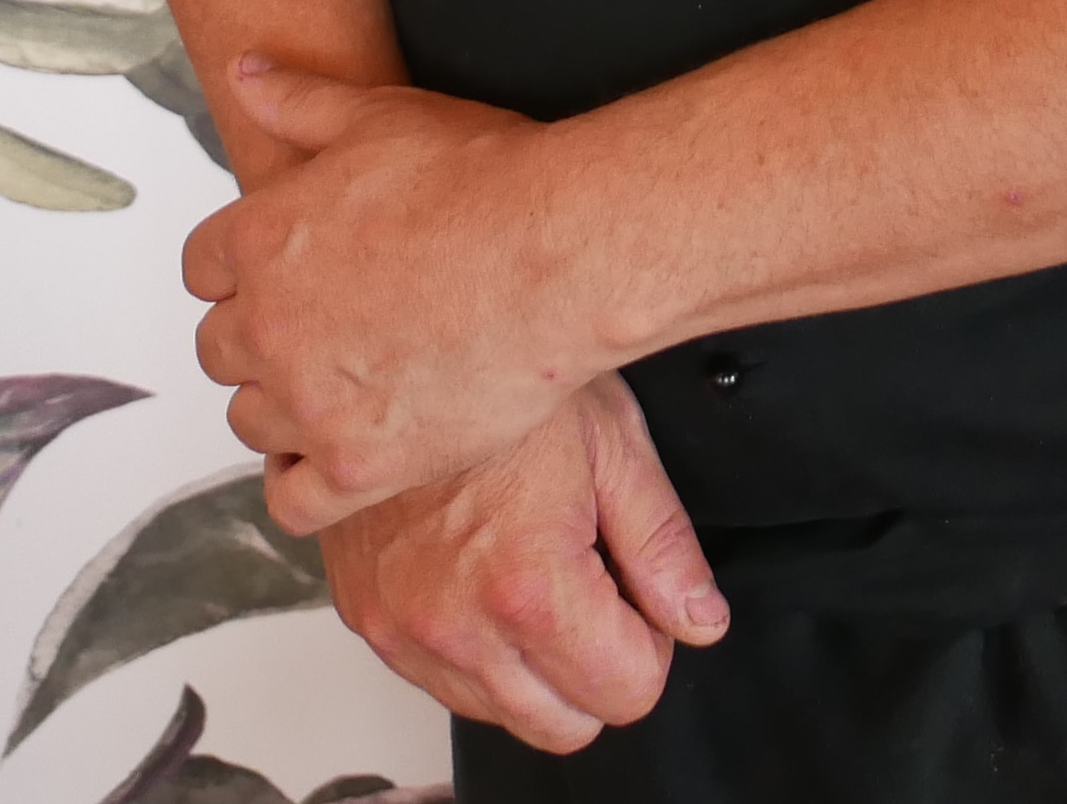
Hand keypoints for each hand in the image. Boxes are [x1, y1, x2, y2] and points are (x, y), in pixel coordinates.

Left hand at [184, 58, 591, 530]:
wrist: (560, 252)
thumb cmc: (485, 180)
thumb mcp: (383, 115)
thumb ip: (301, 100)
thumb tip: (247, 71)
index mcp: (262, 239)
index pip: (201, 269)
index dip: (241, 269)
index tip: (279, 273)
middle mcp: (270, 327)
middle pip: (219, 348)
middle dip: (260, 336)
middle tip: (319, 327)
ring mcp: (311, 404)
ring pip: (250, 420)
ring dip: (281, 406)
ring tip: (336, 386)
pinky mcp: (360, 466)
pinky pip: (293, 500)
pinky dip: (304, 484)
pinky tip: (336, 459)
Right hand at [321, 376, 730, 753]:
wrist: (393, 340)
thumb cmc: (501, 373)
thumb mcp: (612, 442)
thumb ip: (662, 547)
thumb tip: (699, 619)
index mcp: (526, 586)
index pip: (627, 693)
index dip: (650, 644)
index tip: (638, 595)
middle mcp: (455, 624)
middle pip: (564, 727)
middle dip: (596, 668)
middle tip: (595, 584)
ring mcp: (401, 629)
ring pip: (501, 716)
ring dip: (534, 667)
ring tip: (535, 568)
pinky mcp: (367, 620)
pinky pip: (440, 681)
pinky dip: (475, 651)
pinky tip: (484, 574)